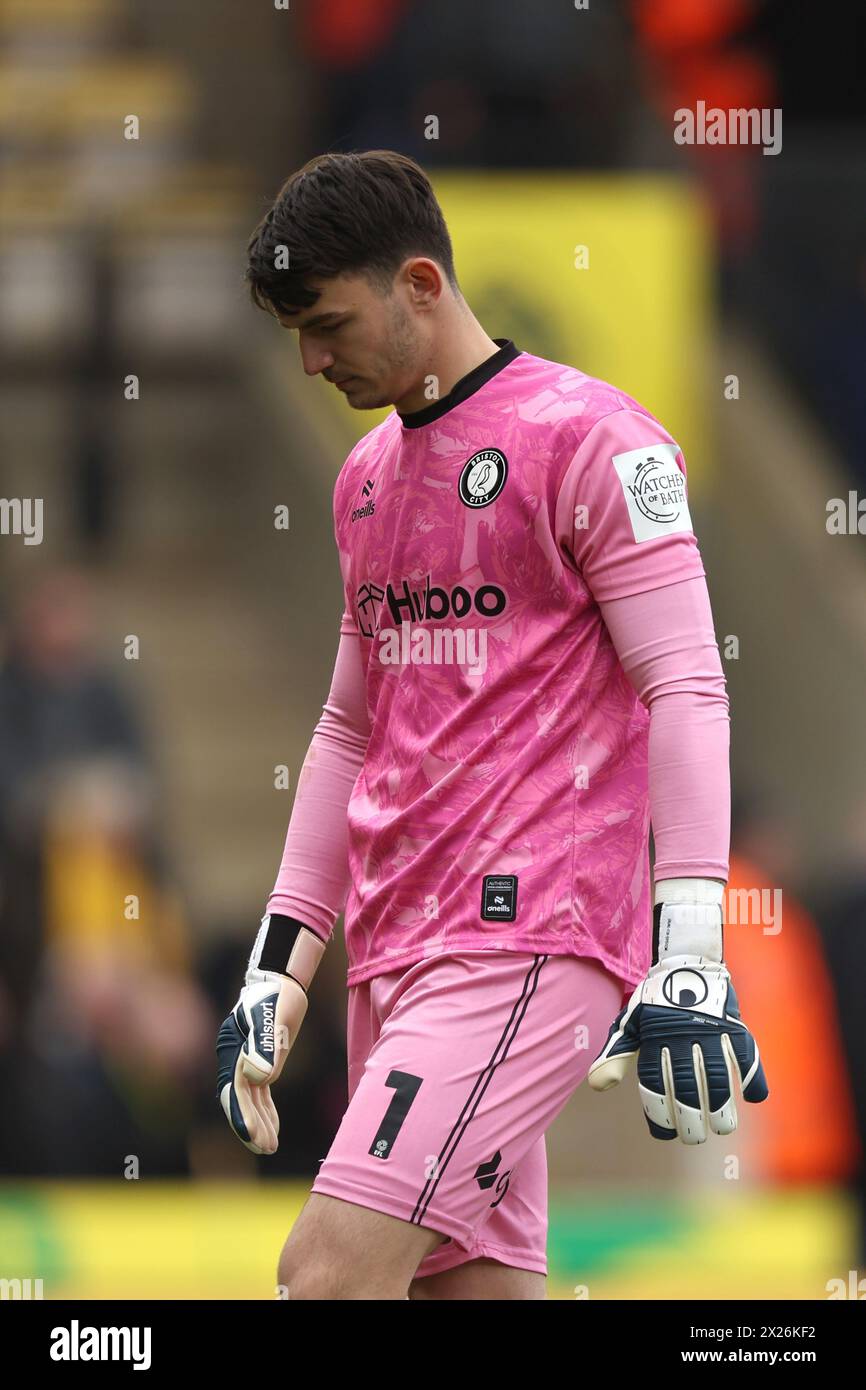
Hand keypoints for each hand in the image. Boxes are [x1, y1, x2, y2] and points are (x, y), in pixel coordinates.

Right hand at [216, 969, 306, 1154]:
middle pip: (239, 1098)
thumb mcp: (275, 1016)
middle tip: (264, 1149)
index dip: (242, 1114)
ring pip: (249, 1099)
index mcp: (233, 1048)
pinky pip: (259, 1093)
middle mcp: (234, 1057)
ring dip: (258, 1124)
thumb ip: (266, 1045)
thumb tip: (259, 1079)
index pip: (234, 1088)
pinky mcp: (260, 1062)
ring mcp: (245, 1061)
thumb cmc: (278, 995)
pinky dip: (265, 1111)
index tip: (252, 1135)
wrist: (282, 980)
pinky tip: (273, 1129)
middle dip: (249, 1126)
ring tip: (269, 1148)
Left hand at [587, 892, 768, 1143]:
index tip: (665, 1133)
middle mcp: (681, 1036)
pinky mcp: (734, 1025)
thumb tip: (597, 1086)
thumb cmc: (656, 1002)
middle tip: (694, 1137)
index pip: (654, 1084)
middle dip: (690, 1119)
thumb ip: (614, 1054)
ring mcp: (710, 1031)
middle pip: (687, 1087)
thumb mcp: (631, 1024)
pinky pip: (747, 1055)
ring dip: (721, 1108)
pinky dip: (754, 1077)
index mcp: (654, 1038)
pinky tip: (753, 1099)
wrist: (686, 962)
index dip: (659, 1113)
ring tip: (721, 1128)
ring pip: (718, 1077)